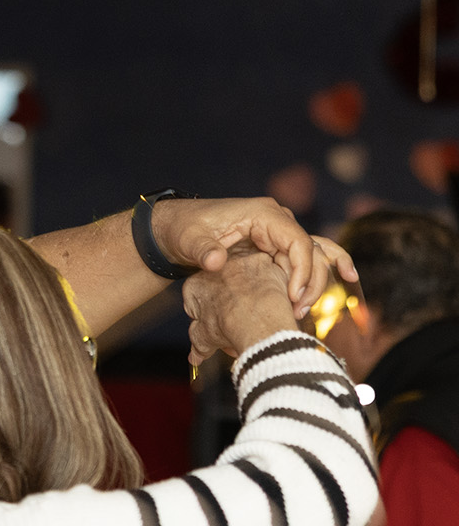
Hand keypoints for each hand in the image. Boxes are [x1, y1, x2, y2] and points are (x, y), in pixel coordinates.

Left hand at [153, 197, 355, 317]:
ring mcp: (279, 233)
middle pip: (310, 251)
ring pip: (312, 256)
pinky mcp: (276, 246)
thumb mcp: (190, 240)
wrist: (178, 228)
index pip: (297, 241)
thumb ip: (202, 250)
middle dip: (309, 282)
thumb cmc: (185, 229)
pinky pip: (305, 257)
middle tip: (297, 311)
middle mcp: (277, 220)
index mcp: (263, 214)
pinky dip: (320, 270)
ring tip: (302, 311)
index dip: (300, 270)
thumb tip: (215, 261)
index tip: (292, 297)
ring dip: (313, 282)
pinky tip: (346, 278)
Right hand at [183, 249, 298, 365]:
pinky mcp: (262, 261)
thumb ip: (197, 346)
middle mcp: (213, 269)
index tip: (220, 323)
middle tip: (239, 318)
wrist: (255, 321)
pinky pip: (265, 271)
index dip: (211, 313)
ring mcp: (238, 262)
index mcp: (194, 286)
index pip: (199, 298)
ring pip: (244, 276)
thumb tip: (194, 357)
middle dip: (230, 299)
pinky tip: (270, 299)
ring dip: (249, 290)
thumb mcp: (205, 339)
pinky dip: (269, 284)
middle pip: (222, 284)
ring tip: (257, 311)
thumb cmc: (229, 327)